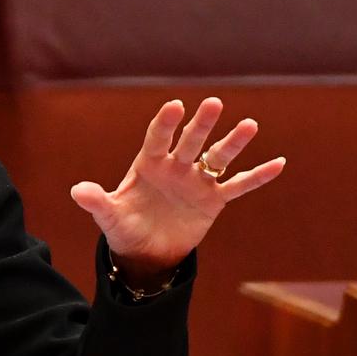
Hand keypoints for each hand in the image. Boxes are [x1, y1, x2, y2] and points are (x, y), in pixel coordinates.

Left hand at [69, 98, 285, 282]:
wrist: (146, 252)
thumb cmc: (124, 227)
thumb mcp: (108, 216)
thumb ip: (96, 202)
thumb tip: (77, 191)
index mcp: (148, 164)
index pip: (158, 138)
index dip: (165, 124)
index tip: (175, 106)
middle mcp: (176, 167)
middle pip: (191, 141)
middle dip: (201, 125)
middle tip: (213, 104)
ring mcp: (196, 181)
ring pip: (218, 158)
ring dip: (233, 143)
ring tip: (250, 125)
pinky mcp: (213, 200)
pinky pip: (238, 185)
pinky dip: (258, 176)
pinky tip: (279, 163)